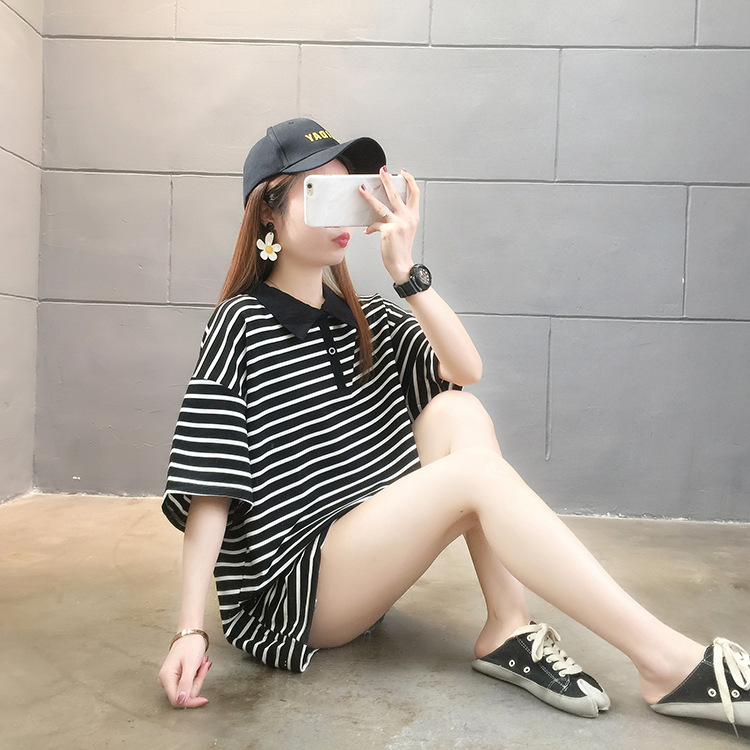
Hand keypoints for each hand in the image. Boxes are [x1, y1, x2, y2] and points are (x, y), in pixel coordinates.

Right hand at [158, 634, 211, 707]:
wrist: (191, 632)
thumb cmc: (191, 645)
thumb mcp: (191, 664)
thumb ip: (186, 683)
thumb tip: (181, 701)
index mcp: (166, 678)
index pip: (177, 700)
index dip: (191, 701)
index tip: (204, 699)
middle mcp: (165, 680)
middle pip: (184, 695)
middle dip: (197, 682)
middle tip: (204, 667)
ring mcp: (170, 678)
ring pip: (188, 688)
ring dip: (198, 677)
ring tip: (202, 663)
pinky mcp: (177, 676)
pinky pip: (189, 682)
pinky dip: (197, 675)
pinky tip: (200, 665)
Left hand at [360, 168, 419, 282]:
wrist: (401, 264)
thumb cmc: (401, 248)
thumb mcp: (405, 229)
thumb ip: (398, 217)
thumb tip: (383, 208)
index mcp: (413, 216)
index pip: (414, 193)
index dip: (409, 180)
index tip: (402, 172)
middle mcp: (408, 218)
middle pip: (396, 194)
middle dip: (387, 181)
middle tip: (381, 171)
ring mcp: (398, 224)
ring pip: (381, 206)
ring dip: (369, 196)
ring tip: (362, 188)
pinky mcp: (388, 231)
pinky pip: (375, 224)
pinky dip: (370, 227)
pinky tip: (368, 231)